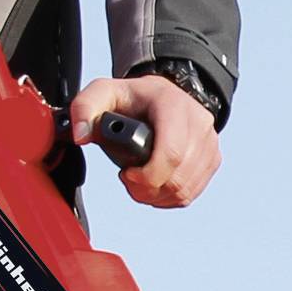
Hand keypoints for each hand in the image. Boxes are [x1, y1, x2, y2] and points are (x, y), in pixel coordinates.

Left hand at [69, 76, 219, 208]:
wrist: (164, 94)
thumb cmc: (134, 98)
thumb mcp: (104, 92)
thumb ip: (84, 108)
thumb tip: (79, 135)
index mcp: (172, 105)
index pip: (170, 153)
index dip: (147, 176)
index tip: (127, 175)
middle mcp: (198, 122)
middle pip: (177, 178)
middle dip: (148, 190)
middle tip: (130, 182)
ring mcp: (209, 142)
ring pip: (185, 190)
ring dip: (157, 197)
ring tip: (141, 184)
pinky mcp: (212, 158)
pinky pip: (192, 193)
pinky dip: (170, 198)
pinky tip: (155, 186)